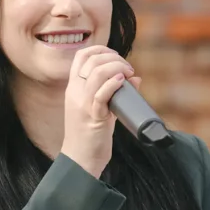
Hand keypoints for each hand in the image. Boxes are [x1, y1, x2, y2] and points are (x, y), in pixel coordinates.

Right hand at [60, 45, 141, 177]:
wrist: (80, 159)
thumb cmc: (91, 135)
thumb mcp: (100, 109)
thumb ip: (114, 93)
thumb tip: (136, 78)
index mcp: (73, 88)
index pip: (82, 56)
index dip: (101, 50)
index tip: (117, 58)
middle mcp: (74, 92)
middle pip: (91, 60)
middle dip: (114, 58)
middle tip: (128, 69)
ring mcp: (82, 104)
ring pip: (97, 73)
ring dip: (117, 68)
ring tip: (128, 75)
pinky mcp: (92, 117)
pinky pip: (100, 94)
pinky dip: (113, 84)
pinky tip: (123, 81)